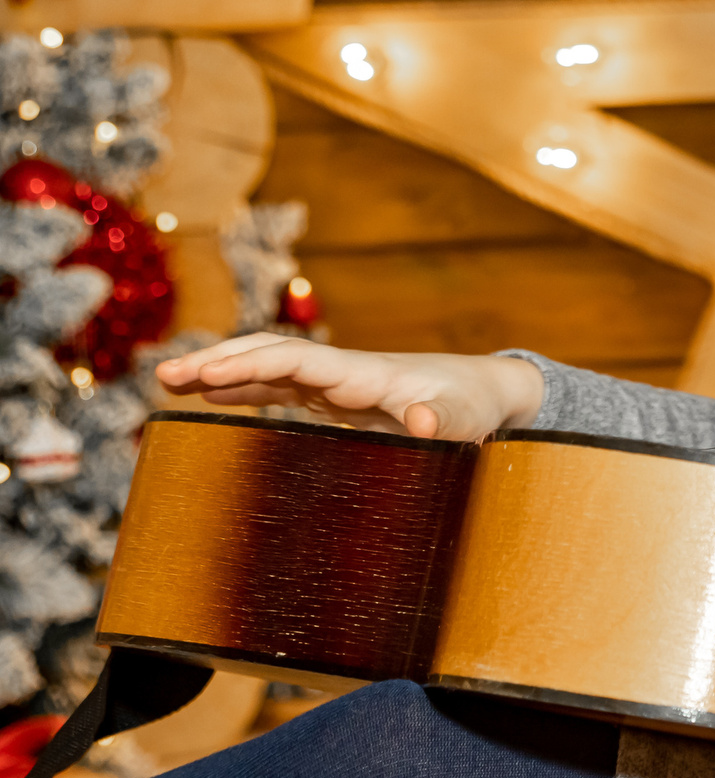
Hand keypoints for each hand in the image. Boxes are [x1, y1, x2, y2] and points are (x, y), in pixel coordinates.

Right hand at [155, 335, 547, 441]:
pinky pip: (282, 388)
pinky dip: (245, 389)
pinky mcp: (338, 398)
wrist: (487, 391)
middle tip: (164, 375)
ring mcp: (337, 382)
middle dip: (219, 360)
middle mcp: (344, 371)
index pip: (297, 361)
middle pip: (271, 354)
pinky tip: (210, 398)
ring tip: (169, 381)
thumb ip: (441, 422)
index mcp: (365, 374)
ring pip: (270, 367)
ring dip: (222, 371)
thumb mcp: (463, 420)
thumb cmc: (473, 408)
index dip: (252, 366)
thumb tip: (422, 423)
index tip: (207, 375)